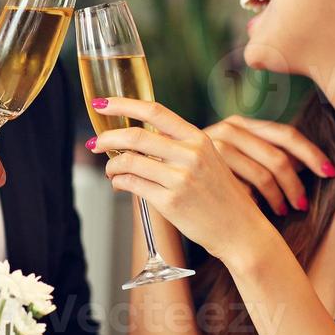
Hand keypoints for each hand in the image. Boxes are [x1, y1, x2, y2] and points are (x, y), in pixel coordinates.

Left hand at [89, 98, 269, 260]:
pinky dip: (119, 182)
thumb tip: (141, 137)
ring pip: (129, 161)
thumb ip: (179, 146)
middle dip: (106, 138)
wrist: (239, 230)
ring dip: (111, 165)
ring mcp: (181, 178)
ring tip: (110, 170)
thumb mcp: (208, 160)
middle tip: (95, 143)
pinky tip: (120, 183)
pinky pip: (133, 184)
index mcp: (198, 139)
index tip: (103, 104)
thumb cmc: (221, 196)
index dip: (124, 104)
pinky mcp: (170, 202)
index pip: (155, 112)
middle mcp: (190, 155)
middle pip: (135, 137)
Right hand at [204, 114, 334, 215]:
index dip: (312, 153)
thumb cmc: (207, 174)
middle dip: (296, 184)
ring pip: (263, 176)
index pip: (286, 135)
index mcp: (241, 124)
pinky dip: (259, 202)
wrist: (164, 180)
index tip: (330, 172)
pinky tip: (262, 213)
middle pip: (278, 158)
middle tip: (301, 204)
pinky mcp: (206, 171)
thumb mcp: (235, 158)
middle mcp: (228, 131)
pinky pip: (243, 188)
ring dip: (279, 197)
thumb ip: (262, 155)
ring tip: (284, 211)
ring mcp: (216, 149)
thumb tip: (313, 166)